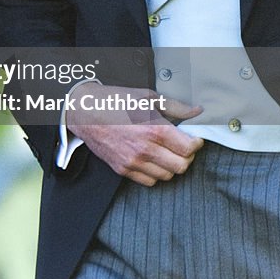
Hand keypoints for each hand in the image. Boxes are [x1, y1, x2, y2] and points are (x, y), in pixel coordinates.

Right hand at [65, 80, 203, 185]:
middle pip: (181, 166)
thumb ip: (175, 107)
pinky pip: (150, 181)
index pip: (188, 149)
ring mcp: (133, 162)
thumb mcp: (146, 97)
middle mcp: (145, 149)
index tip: (193, 138)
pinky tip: (152, 159)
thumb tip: (196, 111)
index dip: (195, 143)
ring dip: (170, 165)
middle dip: (186, 156)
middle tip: (181, 146)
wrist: (83, 111)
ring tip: (165, 151)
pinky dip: (155, 172)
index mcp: (154, 129)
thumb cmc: (114, 101)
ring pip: (167, 176)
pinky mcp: (123, 169)